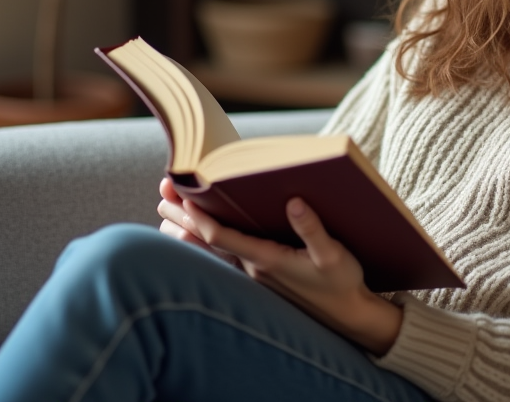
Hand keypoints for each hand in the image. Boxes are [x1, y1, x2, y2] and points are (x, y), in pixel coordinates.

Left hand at [162, 182, 401, 354]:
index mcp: (267, 259)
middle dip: (186, 216)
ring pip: (219, 244)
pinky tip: (209, 223)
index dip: (200, 217)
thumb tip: (294, 202)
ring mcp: (258, 270)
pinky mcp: (265, 271)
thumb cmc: (341, 283)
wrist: (346, 313)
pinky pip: (231, 249)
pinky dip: (214, 233)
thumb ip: (313, 229)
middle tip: (163, 196)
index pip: (222, 237)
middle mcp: (255, 265)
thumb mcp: (333, 255)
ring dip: (197, 224)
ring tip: (175, 205)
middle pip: (212, 238)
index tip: (183, 196)